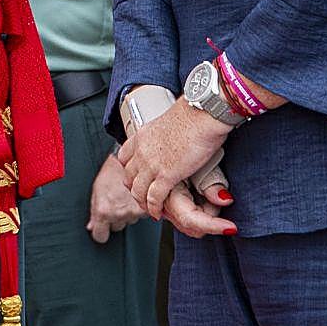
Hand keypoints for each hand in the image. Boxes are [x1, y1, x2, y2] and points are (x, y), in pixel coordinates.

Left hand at [87, 154, 144, 243]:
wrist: (129, 158)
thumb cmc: (111, 170)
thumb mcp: (96, 189)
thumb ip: (94, 209)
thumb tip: (91, 226)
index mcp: (103, 210)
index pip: (100, 236)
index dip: (100, 232)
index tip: (102, 228)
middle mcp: (118, 214)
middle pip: (116, 227)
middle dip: (115, 218)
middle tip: (115, 201)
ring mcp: (133, 212)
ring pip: (130, 221)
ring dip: (128, 212)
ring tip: (125, 195)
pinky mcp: (146, 208)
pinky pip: (142, 214)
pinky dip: (140, 207)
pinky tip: (135, 196)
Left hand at [116, 98, 235, 237]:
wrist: (203, 112)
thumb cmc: (196, 113)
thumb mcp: (172, 121)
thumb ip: (169, 131)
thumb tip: (179, 131)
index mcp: (142, 135)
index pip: (124, 156)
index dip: (129, 169)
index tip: (135, 177)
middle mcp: (142, 150)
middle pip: (128, 175)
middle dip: (135, 188)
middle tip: (143, 197)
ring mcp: (151, 164)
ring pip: (138, 190)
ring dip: (143, 203)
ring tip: (150, 209)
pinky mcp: (166, 175)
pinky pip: (154, 198)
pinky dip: (155, 208)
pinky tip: (159, 213)